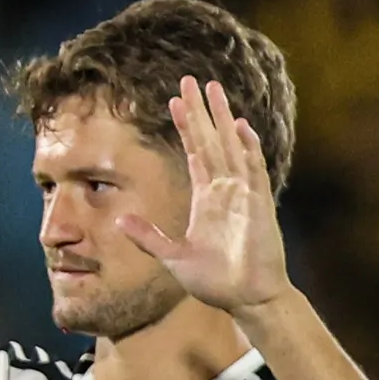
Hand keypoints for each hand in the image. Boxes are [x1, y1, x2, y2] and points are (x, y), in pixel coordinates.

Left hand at [113, 74, 292, 317]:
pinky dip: (247, 148)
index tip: (173, 101)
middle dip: (200, 111)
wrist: (246, 299)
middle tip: (190, 80)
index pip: (194, 153)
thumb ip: (148, 237)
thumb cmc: (215, 282)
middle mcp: (225, 190)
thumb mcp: (173, 258)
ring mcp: (243, 194)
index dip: (185, 127)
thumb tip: (119, 220)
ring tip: (214, 89)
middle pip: (211, 140)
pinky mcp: (259, 204)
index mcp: (206, 199)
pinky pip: (253, 171)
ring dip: (222, 119)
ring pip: (231, 146)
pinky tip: (239, 126)